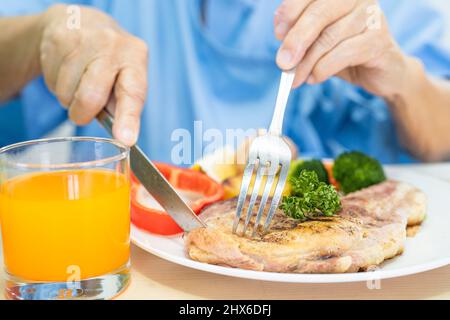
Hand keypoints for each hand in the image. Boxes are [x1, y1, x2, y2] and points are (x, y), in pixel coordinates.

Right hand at [39, 5, 147, 144]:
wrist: (80, 22)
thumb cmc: (110, 62)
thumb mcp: (126, 76)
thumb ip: (125, 105)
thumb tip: (123, 137)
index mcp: (135, 57)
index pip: (133, 92)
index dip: (128, 118)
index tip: (125, 139)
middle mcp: (113, 45)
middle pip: (91, 96)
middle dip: (83, 113)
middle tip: (83, 113)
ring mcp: (84, 39)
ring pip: (66, 92)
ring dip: (68, 99)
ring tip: (77, 83)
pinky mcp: (58, 38)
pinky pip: (51, 80)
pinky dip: (56, 85)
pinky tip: (65, 71)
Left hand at [275, 0, 409, 98]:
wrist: (380, 72)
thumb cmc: (343, 51)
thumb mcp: (316, 41)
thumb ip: (299, 34)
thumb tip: (281, 35)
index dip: (290, 11)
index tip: (278, 33)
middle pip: (319, 13)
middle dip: (296, 40)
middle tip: (282, 63)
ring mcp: (371, 15)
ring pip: (328, 38)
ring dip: (307, 63)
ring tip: (296, 78)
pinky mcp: (379, 39)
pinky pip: (343, 53)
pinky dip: (323, 69)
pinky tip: (315, 78)